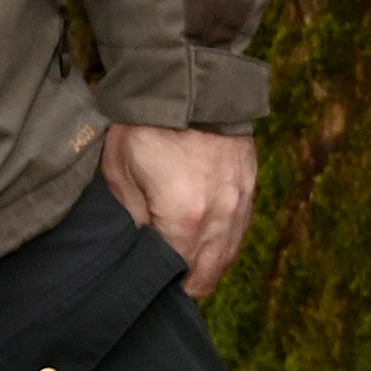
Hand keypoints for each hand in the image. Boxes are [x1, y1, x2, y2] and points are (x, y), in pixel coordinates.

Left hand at [102, 123, 257, 298]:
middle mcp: (221, 219)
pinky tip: (204, 237)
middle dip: (186, 286)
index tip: (146, 289)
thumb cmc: (147, 126)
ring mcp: (241, 203)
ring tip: (183, 265)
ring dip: (207, 266)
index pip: (178, 278)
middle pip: (208, 276)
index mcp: (186, 220)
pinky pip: (238, 230)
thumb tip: (138, 247)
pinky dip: (221, 241)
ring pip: (227, 257)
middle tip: (162, 284)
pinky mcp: (250, 187)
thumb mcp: (120, 173)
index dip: (161, 289)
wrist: (190, 81)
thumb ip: (131, 219)